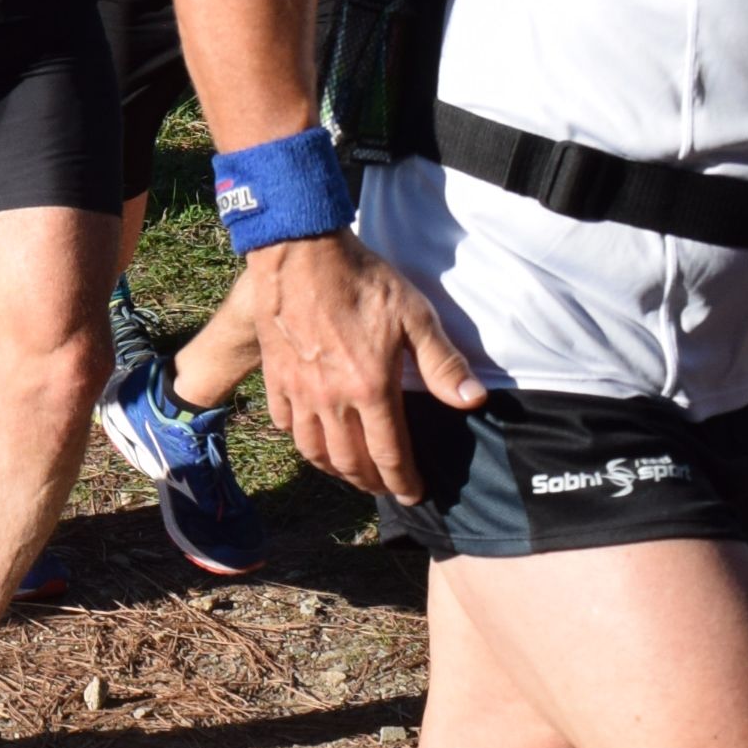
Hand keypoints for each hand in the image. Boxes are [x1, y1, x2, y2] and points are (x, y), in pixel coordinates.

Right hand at [246, 228, 484, 502]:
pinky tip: (312, 438)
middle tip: (385, 488)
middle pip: (350, 462)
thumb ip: (442, 363)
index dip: (403, 481)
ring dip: (335, 470)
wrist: (301, 253)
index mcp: (370, 389)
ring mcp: (298, 391)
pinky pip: (286, 424)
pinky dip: (301, 441)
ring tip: (351, 472)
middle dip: (371, 483)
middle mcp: (331, 400)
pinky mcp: (275, 377)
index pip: (389, 455)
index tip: (413, 494)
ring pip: (314, 451)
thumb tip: (472, 400)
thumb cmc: (362, 280)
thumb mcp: (414, 316)